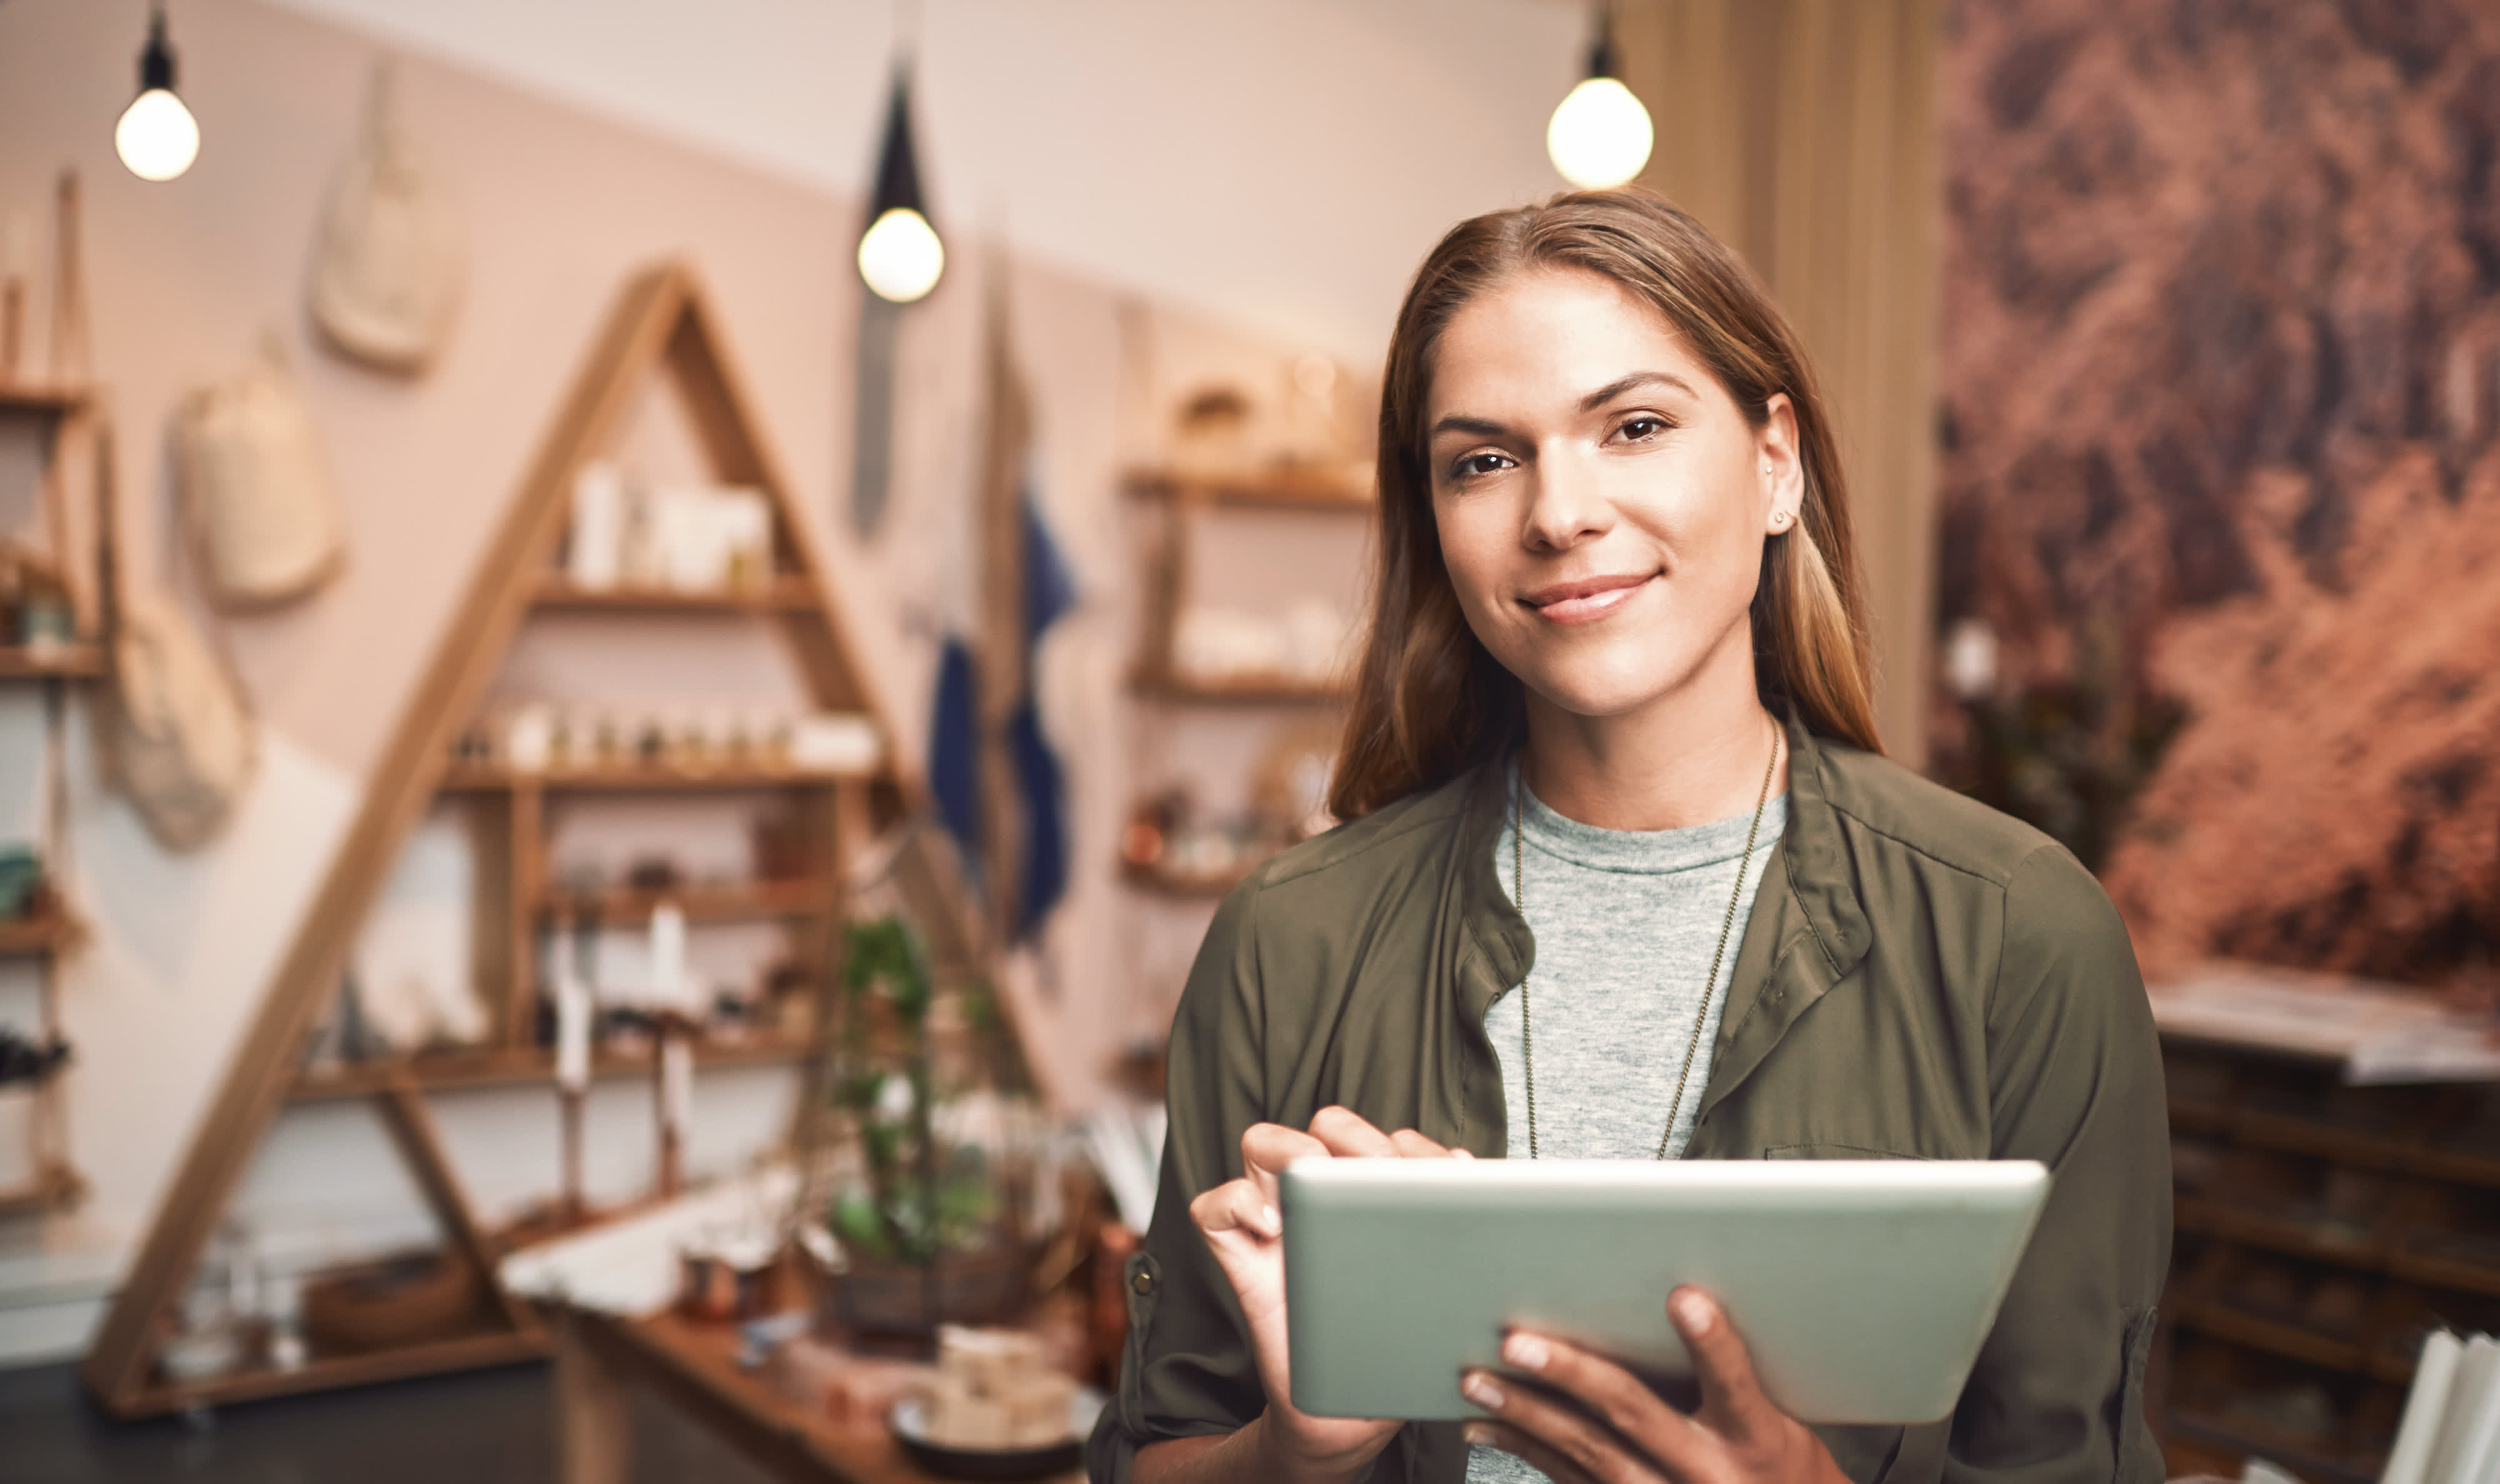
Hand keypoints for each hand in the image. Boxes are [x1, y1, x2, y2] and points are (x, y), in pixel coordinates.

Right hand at [1189, 1106, 1470, 1480]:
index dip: (1413, 1144)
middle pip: (1325, 1126)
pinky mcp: (1240, 1261)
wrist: (1349, 1426)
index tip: (1447, 1174)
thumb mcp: (1439, 1298)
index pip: (1391, 1142)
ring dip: (1290, 1148)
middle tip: (1381, 1174)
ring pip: (1261, 1145)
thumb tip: (1468, 1168)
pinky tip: (1274, 1227)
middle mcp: (1323, 1205)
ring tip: (1317, 1181)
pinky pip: (1213, 1208)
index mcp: (1372, 1206)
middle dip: (1355, 1135)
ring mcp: (1277, 1226)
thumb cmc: (1395, 1356)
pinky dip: (1236, 1203)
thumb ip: (1451, 1239)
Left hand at [1460, 1287, 1847, 1483]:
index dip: (1711, 1344)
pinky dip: (1525, 1450)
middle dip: (1571, 1375)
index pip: (1735, 1384)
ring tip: (1478, 1379)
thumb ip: (1740, 1375)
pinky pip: (1569, 1481)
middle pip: (1634, 1415)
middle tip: (1518, 1342)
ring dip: (1526, 1413)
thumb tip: (1680, 1298)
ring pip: (1587, 1452)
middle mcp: (1708, 1476)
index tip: (1684, 1298)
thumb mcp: (1786, 1424)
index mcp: (1758, 1442)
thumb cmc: (1783, 1470)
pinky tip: (1487, 1426)